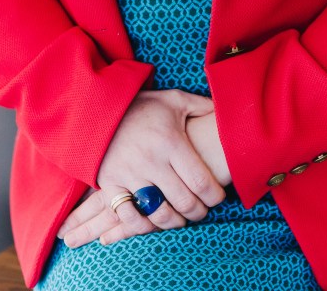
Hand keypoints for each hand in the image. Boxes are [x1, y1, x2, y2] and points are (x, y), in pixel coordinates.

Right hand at [57, 89, 225, 247]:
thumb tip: (226, 111)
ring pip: (158, 213)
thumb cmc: (143, 106)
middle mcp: (151, 160)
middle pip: (183, 201)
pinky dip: (143, 226)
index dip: (214, 196)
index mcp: (170, 141)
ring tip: (181, 218)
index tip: (218, 198)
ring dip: (174, 222)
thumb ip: (201, 106)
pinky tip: (153, 222)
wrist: (100, 108)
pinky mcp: (111, 183)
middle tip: (202, 211)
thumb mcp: (174, 100)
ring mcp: (129, 174)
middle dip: (198, 212)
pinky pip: (128, 216)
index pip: (200, 181)